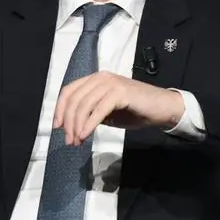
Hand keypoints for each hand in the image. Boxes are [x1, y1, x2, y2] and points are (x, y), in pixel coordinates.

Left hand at [53, 71, 184, 145]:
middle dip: (68, 122)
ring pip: (84, 105)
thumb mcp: (106, 112)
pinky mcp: (120, 92)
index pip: (69, 91)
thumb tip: (71, 126)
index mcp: (95, 79)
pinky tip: (86, 135)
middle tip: (69, 140)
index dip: (60, 109)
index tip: (57, 127)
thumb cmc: (134, 110)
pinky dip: (89, 124)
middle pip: (74, 99)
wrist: (162, 108)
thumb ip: (90, 114)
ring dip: (77, 126)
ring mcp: (110, 83)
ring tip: (77, 141)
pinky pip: (99, 110)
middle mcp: (100, 78)